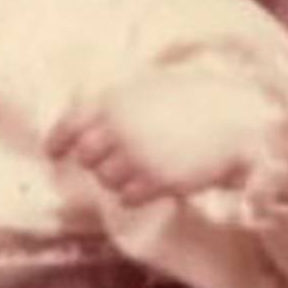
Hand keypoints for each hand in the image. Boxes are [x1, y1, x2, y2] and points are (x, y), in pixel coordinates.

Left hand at [51, 65, 287, 207]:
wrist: (233, 117)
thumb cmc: (192, 100)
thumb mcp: (147, 91)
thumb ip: (115, 110)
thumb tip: (85, 134)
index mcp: (115, 100)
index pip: (70, 124)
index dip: (59, 140)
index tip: (54, 152)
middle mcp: (119, 127)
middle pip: (87, 159)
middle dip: (98, 161)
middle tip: (120, 156)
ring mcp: (136, 155)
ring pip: (107, 180)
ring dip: (121, 177)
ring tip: (147, 164)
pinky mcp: (155, 180)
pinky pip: (129, 197)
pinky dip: (138, 192)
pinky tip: (158, 179)